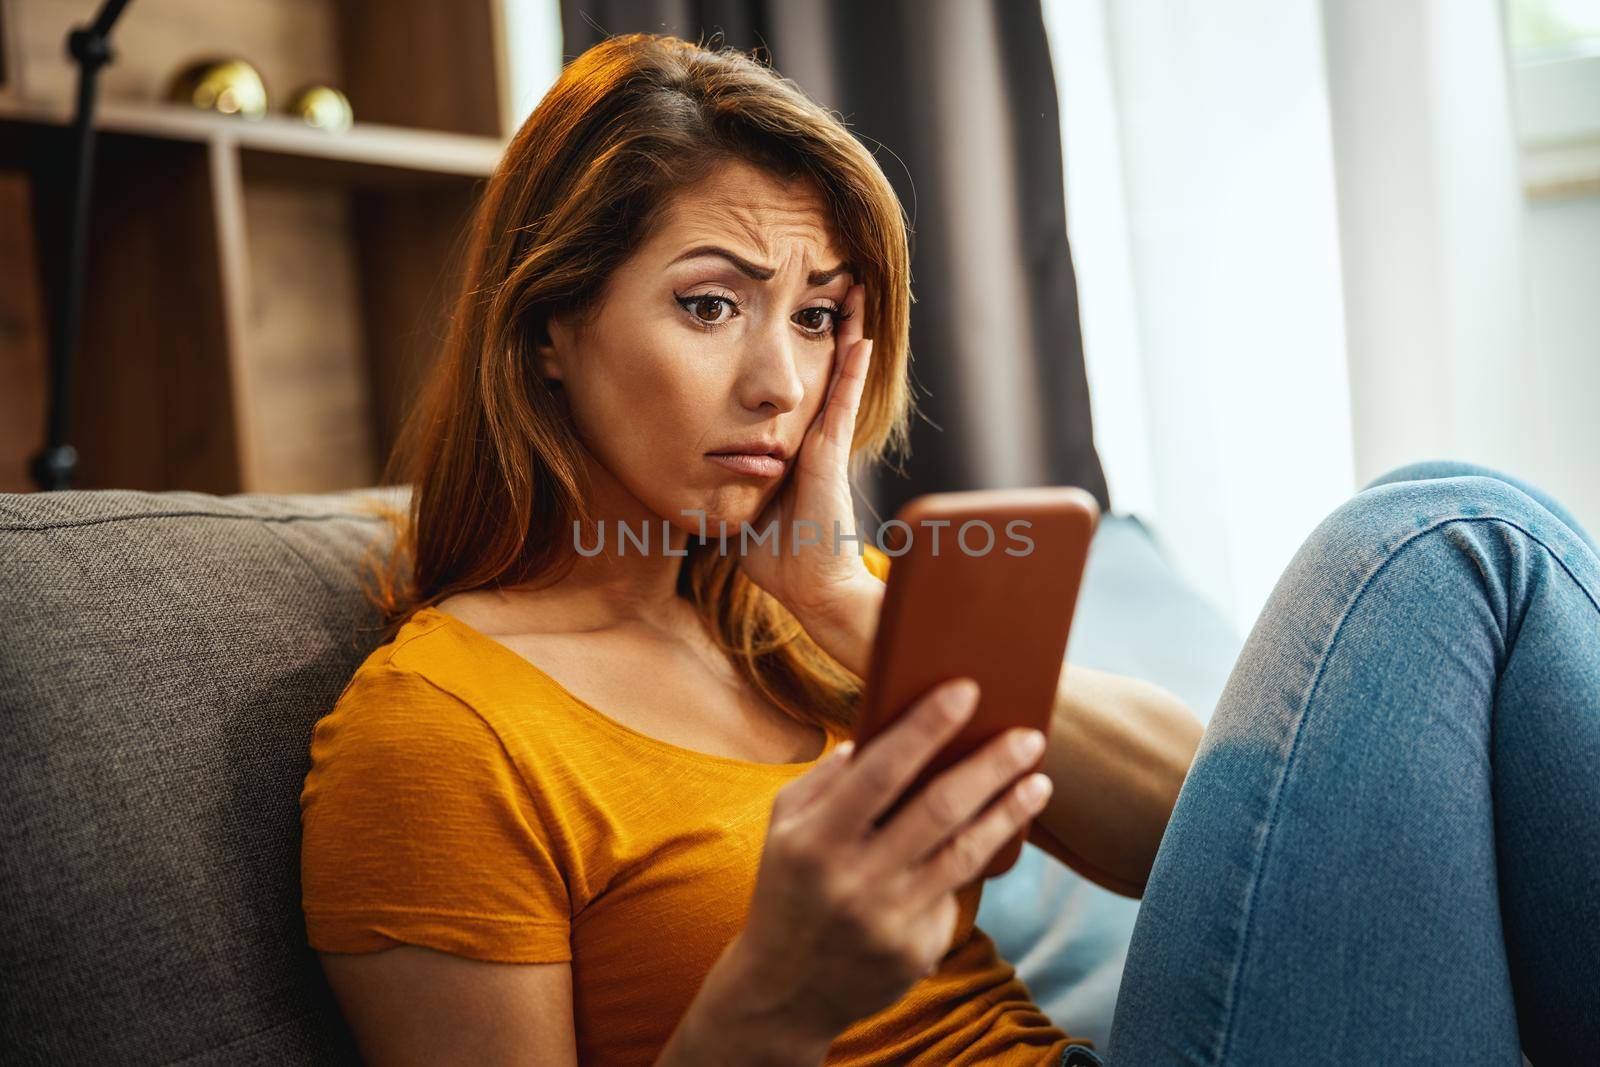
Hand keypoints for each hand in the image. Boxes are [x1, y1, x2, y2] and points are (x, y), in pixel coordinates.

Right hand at [729, 678, 1053, 1041]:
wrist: (781, 992)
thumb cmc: (789, 886)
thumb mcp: (783, 827)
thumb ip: (825, 780)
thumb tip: (877, 734)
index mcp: (815, 838)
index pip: (880, 771)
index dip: (926, 727)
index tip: (967, 690)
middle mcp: (853, 879)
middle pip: (939, 809)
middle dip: (991, 765)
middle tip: (1030, 734)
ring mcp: (888, 919)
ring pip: (965, 853)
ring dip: (1009, 811)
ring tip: (1039, 780)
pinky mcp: (915, 950)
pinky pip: (954, 892)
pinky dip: (978, 858)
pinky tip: (999, 831)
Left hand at [736, 283, 876, 627]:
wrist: (810, 588)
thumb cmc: (776, 558)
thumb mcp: (738, 510)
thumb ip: (718, 488)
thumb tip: (680, 475)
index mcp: (789, 448)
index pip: (789, 390)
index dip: (790, 352)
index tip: (783, 313)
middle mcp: (811, 438)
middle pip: (817, 368)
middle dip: (819, 326)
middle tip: (827, 282)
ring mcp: (825, 444)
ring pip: (837, 375)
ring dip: (844, 332)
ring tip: (851, 289)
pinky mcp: (832, 455)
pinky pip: (843, 402)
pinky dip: (851, 369)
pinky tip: (859, 334)